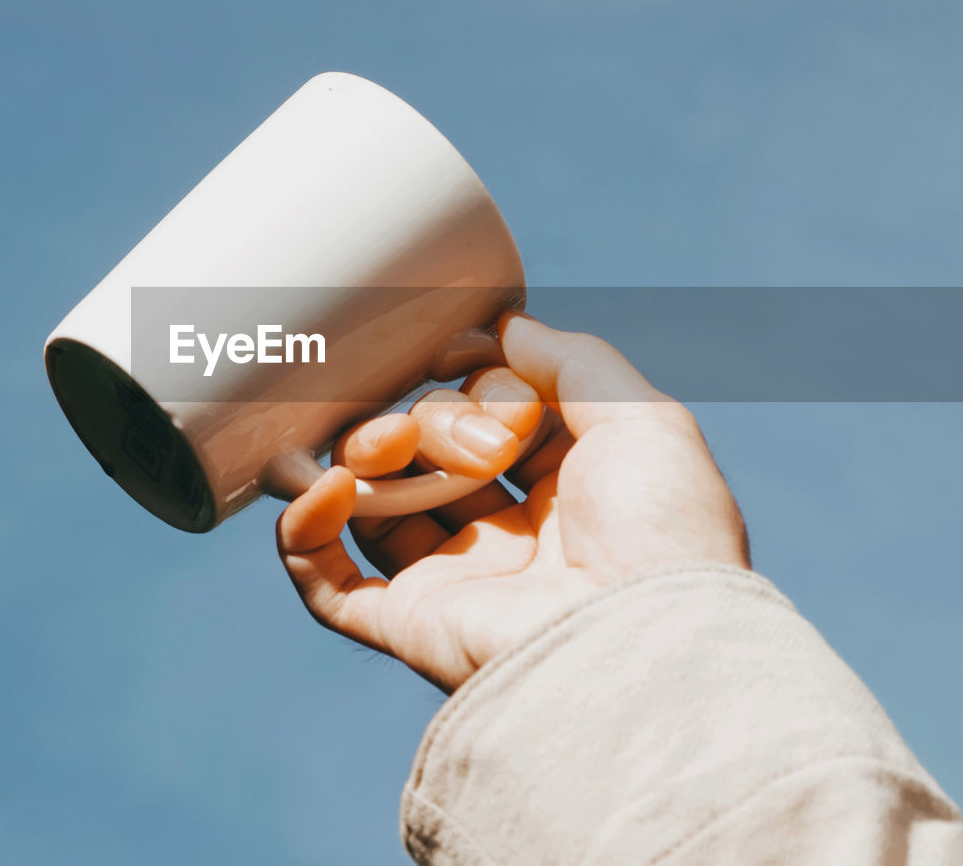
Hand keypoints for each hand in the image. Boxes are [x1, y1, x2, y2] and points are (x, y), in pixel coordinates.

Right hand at [276, 312, 749, 693]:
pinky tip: (327, 486)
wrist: (647, 641)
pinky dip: (306, 531)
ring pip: (374, 508)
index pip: (489, 422)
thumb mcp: (642, 418)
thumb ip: (572, 361)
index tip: (468, 360)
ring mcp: (454, 584)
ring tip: (383, 443)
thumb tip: (508, 326)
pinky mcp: (410, 625)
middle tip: (470, 441)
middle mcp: (505, 539)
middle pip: (426, 457)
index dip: (476, 387)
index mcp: (562, 494)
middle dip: (429, 423)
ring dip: (360, 458)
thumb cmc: (660, 530)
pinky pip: (328, 585)